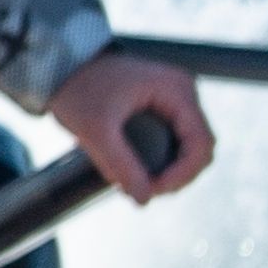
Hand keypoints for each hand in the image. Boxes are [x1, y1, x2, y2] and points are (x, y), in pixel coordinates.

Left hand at [58, 48, 217, 201]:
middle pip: (199, 148)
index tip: (153, 191)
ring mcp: (176, 99)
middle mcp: (183, 92)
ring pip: (189, 148)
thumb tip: (143, 200)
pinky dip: (163, 161)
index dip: (183, 175)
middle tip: (145, 191)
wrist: (66, 67)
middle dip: (177, 176)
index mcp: (176, 90)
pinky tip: (142, 173)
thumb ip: (120, 164)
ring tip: (142, 185)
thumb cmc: (80, 90)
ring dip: (172, 171)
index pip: (201, 143)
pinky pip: (175, 141)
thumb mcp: (95, 130)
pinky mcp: (165, 107)